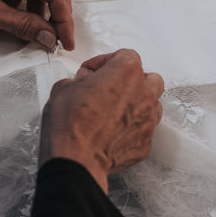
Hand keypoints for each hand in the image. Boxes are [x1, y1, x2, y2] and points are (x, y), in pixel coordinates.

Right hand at [39, 49, 163, 192]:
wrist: (76, 160)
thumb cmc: (70, 125)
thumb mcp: (63, 88)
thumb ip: (80, 80)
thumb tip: (83, 83)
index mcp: (126, 72)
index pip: (125, 55)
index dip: (105, 61)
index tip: (93, 71)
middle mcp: (143, 93)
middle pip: (147, 77)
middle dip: (129, 80)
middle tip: (109, 87)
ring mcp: (148, 119)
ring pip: (152, 103)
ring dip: (136, 103)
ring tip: (115, 109)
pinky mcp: (145, 142)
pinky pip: (144, 128)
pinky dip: (132, 127)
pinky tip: (114, 130)